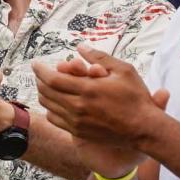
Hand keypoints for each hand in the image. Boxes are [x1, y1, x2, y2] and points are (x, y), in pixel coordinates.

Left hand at [32, 45, 168, 171]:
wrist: (143, 129)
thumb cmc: (136, 97)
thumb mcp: (123, 70)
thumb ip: (99, 57)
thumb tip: (80, 47)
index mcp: (87, 90)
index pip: (52, 79)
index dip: (40, 70)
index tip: (35, 63)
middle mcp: (78, 107)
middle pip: (46, 92)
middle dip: (39, 80)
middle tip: (41, 72)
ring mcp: (76, 122)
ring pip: (48, 106)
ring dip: (43, 93)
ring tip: (46, 85)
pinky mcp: (78, 132)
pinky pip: (55, 119)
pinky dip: (50, 108)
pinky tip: (56, 101)